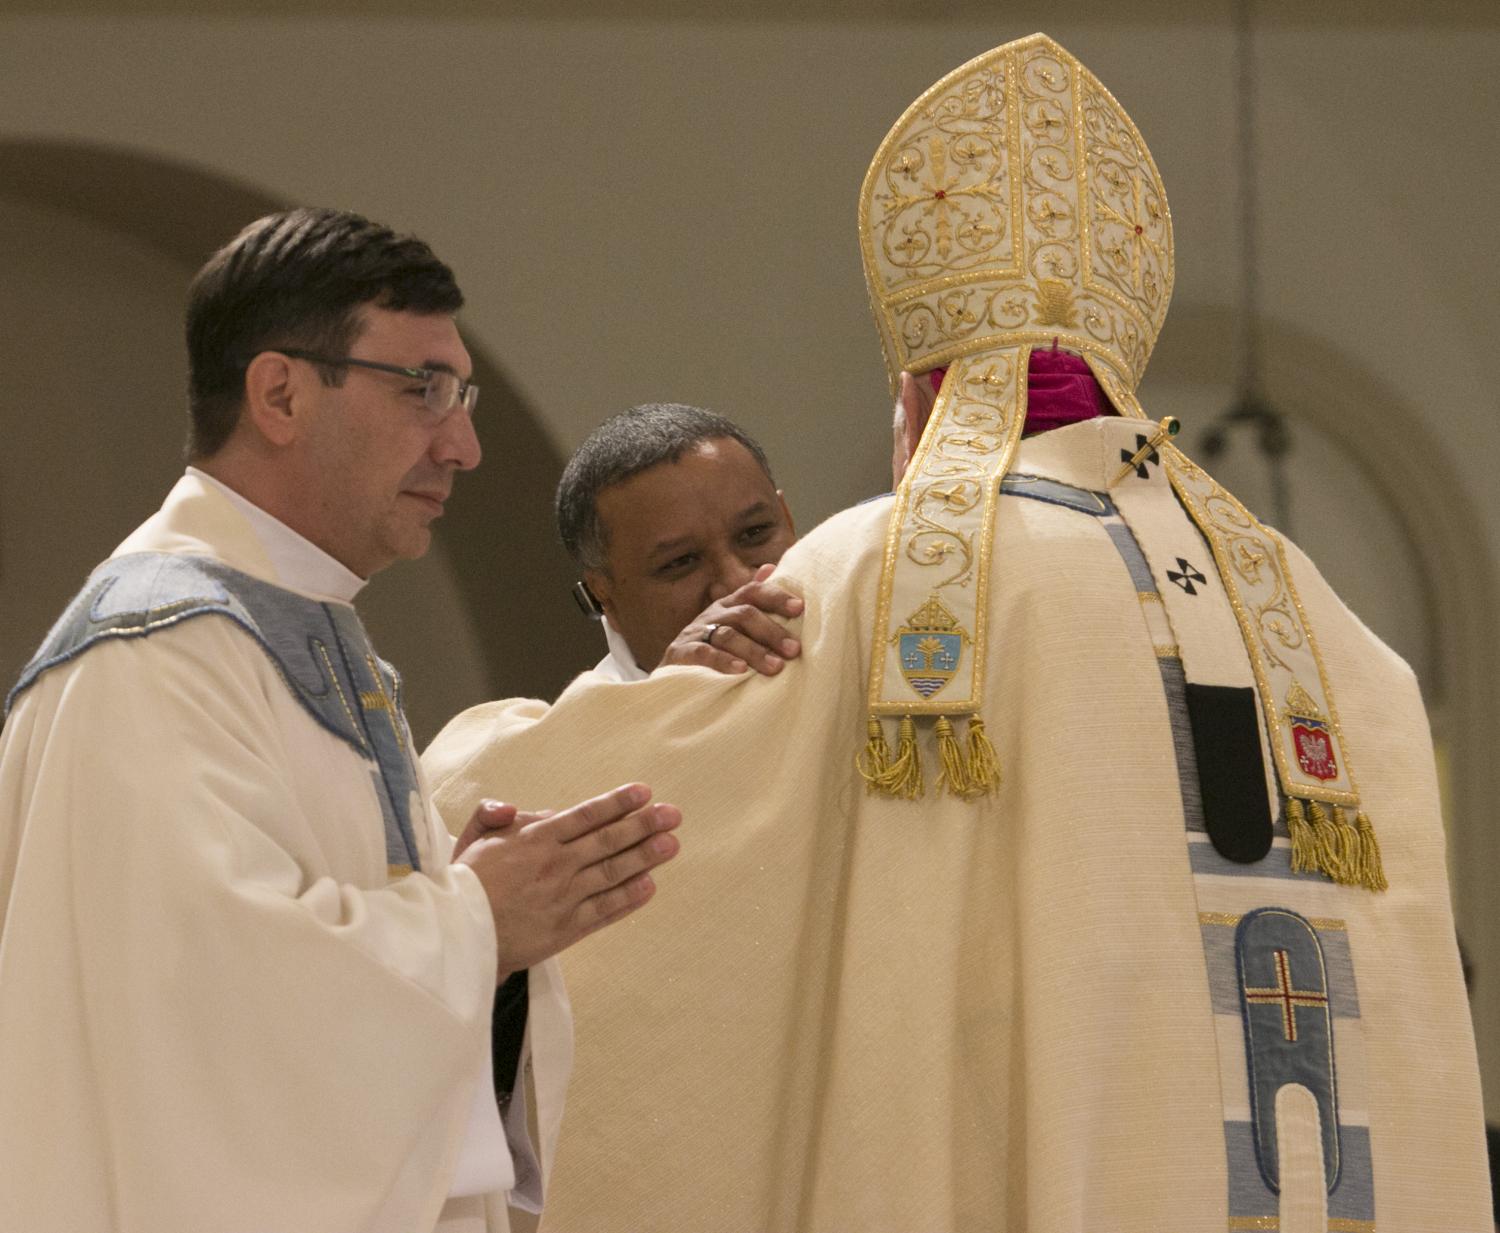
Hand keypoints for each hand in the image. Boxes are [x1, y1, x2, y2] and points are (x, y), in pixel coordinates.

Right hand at [455, 783, 680, 980]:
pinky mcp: (565, 929)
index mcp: (534, 840)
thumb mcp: (472, 839)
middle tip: (673, 814)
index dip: (617, 803)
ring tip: (671, 844)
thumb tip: (519, 808)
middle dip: (643, 825)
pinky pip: (604, 911)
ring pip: (612, 873)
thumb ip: (494, 814)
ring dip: (644, 857)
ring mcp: (563, 898)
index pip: (586, 816)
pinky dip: (628, 898)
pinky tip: (649, 886)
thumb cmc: (464, 883)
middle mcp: (555, 866)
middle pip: (608, 841)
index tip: (644, 793)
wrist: (456, 935)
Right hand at [660, 564, 803, 676]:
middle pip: (744, 614)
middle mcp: (712, 614)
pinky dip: (722, 661)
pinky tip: (740, 670)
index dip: (776, 597)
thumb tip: (770, 566)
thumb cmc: (715, 649)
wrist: (674, 674)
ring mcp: (694, 632)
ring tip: (775, 666)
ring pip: (727, 635)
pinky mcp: (679, 653)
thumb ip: (754, 603)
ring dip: (753, 651)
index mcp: (728, 605)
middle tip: (793, 650)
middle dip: (771, 631)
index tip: (799, 608)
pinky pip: (701, 653)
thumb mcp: (735, 627)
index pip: (753, 592)